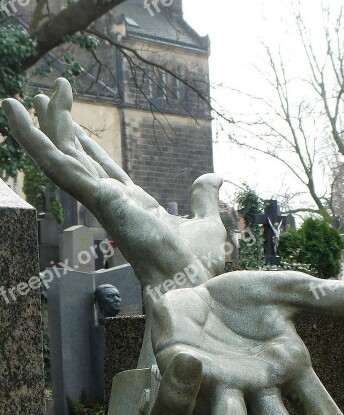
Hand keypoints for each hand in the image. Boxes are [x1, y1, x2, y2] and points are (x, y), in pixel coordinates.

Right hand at [2, 78, 225, 288]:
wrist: (192, 284)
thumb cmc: (197, 266)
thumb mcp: (207, 222)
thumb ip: (204, 197)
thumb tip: (217, 179)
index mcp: (132, 205)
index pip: (103, 169)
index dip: (87, 146)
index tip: (75, 125)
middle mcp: (111, 201)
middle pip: (78, 157)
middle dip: (59, 127)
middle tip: (43, 94)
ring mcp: (100, 199)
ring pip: (61, 157)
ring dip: (40, 125)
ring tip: (16, 98)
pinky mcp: (96, 197)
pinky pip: (57, 163)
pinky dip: (34, 138)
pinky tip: (13, 111)